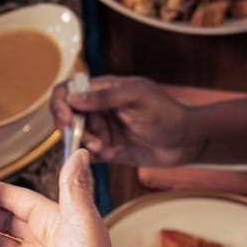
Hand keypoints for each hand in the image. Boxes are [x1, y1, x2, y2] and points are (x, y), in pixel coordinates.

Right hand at [50, 75, 196, 166]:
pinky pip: (85, 154)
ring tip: (106, 148)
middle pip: (66, 117)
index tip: (69, 120)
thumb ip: (104, 96)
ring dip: (86, 145)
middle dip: (75, 130)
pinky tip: (111, 154)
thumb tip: (71, 97)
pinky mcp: (105, 148)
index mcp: (103, 89)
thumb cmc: (167, 113)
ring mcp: (101, 129)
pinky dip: (92, 157)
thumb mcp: (137, 97)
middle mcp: (98, 108)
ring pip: (75, 137)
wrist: (186, 141)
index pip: (67, 91)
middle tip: (93, 140)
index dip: (61, 104)